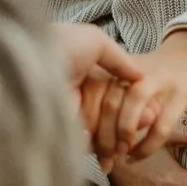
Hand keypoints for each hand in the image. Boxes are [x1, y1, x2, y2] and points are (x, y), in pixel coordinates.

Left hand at [52, 25, 147, 147]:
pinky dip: (106, 144)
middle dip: (131, 120)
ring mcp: (71, 113)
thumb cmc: (63, 45)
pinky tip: (124, 142)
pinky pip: (88, 142)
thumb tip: (139, 77)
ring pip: (102, 129)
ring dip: (122, 134)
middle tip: (151, 120)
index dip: (132, 100)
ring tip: (141, 132)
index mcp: (84, 72)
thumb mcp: (95, 41)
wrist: (35, 63)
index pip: (113, 91)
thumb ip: (118, 59)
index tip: (151, 105)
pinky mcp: (64, 132)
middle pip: (110, 112)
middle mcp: (78, 93)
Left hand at [88, 29, 186, 168]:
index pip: (91, 94)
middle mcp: (134, 70)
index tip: (84, 147)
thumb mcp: (121, 83)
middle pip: (110, 102)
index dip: (85, 125)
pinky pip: (161, 124)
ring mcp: (158, 80)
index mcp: (114, 66)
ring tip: (120, 156)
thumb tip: (84, 143)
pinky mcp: (179, 95)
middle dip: (104, 137)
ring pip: (133, 106)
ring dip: (123, 136)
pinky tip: (136, 156)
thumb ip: (103, 104)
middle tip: (103, 160)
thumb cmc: (147, 80)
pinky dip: (146, 146)